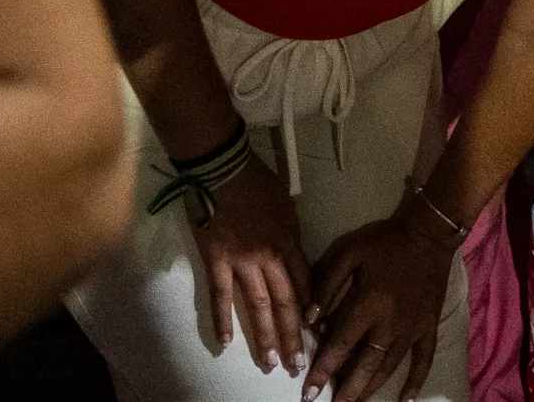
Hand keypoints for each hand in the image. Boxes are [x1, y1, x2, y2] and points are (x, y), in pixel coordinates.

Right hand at [186, 154, 310, 375]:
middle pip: (286, 302)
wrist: (224, 168)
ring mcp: (243, 262)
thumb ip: (290, 235)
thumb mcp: (287, 207)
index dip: (311, 311)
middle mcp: (270, 258)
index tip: (317, 333)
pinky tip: (226, 342)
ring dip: (266, 336)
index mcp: (290, 243)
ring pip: (258, 305)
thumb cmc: (258, 183)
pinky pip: (221, 296)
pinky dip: (222, 320)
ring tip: (271, 362)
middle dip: (294, 335)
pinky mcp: (217, 261)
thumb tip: (293, 258)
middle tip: (299, 364)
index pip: (305, 284)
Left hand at [304, 212, 456, 401]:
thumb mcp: (348, 252)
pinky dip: (416, 381)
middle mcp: (391, 323)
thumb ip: (326, 285)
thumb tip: (309, 320)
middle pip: (365, 364)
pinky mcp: (429, 326)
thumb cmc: (384, 242)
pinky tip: (406, 400)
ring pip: (389, 366)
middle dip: (346, 389)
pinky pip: (424, 359)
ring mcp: (413, 328)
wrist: (428, 233)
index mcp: (369, 304)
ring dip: (371, 388)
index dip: (323, 370)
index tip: (309, 392)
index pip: (340, 346)